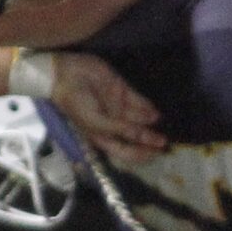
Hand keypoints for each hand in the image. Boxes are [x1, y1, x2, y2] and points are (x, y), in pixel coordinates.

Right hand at [43, 50, 163, 165]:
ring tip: (162, 129)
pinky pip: (137, 100)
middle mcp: (112, 124)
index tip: (154, 155)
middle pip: (134, 136)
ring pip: (138, 118)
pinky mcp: (120, 90)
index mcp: (102, 136)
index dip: (139, 155)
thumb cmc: (76, 103)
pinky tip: (155, 113)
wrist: (66, 75)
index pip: (124, 150)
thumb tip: (141, 136)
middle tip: (164, 143)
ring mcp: (117, 106)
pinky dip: (146, 107)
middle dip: (149, 140)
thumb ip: (120, 129)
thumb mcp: (96, 122)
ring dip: (149, 124)